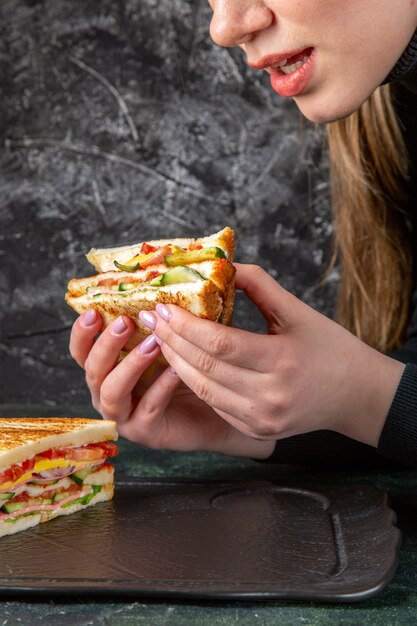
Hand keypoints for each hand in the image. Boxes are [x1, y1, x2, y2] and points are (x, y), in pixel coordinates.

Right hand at [69, 309, 274, 457]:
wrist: (217, 405)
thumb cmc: (190, 367)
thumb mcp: (171, 339)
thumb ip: (158, 318)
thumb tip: (160, 282)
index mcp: (108, 367)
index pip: (81, 350)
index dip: (82, 332)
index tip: (93, 310)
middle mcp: (108, 391)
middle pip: (91, 369)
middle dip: (106, 344)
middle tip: (126, 322)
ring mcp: (124, 415)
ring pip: (111, 392)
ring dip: (130, 365)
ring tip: (155, 343)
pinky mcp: (145, 433)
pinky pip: (148, 410)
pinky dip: (160, 388)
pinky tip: (177, 370)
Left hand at [147, 264, 404, 446]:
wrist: (355, 394)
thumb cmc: (330, 348)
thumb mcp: (298, 311)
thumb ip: (259, 286)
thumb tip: (223, 266)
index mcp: (283, 361)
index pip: (220, 343)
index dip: (186, 326)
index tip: (163, 307)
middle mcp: (269, 396)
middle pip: (205, 367)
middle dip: (171, 341)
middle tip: (150, 319)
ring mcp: (261, 418)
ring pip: (203, 389)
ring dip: (175, 363)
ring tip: (159, 339)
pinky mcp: (255, 429)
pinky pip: (214, 404)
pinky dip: (193, 383)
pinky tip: (179, 363)